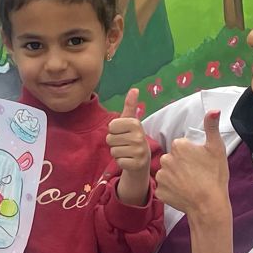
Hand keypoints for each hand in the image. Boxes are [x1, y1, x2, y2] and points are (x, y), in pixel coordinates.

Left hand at [108, 88, 150, 205]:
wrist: (142, 159)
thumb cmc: (132, 137)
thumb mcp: (131, 121)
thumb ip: (130, 105)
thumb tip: (134, 89)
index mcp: (136, 123)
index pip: (111, 126)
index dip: (114, 131)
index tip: (123, 133)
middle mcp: (139, 137)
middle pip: (110, 139)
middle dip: (114, 142)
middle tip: (125, 143)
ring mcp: (139, 152)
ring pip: (113, 150)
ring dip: (117, 152)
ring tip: (126, 151)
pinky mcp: (136, 164)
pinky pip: (118, 161)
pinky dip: (120, 161)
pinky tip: (128, 159)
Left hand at [156, 109, 229, 217]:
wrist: (209, 205)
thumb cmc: (215, 176)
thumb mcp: (217, 148)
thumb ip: (212, 127)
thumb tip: (213, 109)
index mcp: (178, 146)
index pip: (181, 146)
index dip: (191, 155)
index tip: (199, 164)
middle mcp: (166, 158)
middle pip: (173, 159)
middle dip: (181, 165)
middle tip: (195, 175)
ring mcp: (161, 176)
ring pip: (167, 173)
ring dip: (175, 177)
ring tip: (189, 185)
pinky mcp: (159, 191)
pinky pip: (164, 188)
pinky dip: (171, 190)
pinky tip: (182, 193)